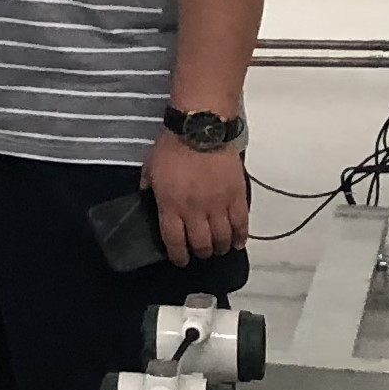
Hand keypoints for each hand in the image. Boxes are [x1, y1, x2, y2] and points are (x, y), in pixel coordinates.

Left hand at [143, 129, 248, 265]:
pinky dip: (241, 237)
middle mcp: (194, 210)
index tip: (180, 260)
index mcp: (170, 205)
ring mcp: (218, 205)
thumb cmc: (172, 147)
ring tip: (219, 248)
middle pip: (201, 244)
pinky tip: (238, 242)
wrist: (200, 129)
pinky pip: (241, 224)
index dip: (178, 255)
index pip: (174, 241)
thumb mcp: (149, 168)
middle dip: (200, 253)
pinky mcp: (236, 197)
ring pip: (222, 238)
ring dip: (220, 247)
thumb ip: (149, 189)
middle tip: (201, 253)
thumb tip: (147, 200)